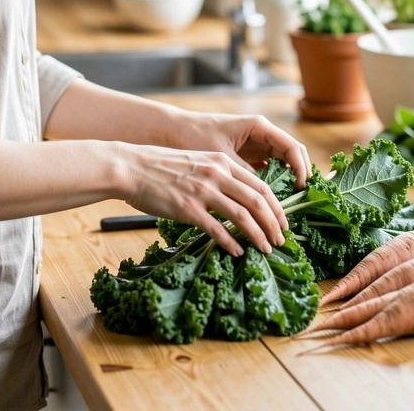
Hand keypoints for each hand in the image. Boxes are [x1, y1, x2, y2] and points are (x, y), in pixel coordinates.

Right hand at [117, 143, 288, 256]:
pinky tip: (238, 252)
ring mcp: (203, 191)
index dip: (276, 206)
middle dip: (274, 224)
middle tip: (281, 240)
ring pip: (243, 216)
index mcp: (221, 162)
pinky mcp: (188, 208)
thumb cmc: (161, 166)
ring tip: (266, 249)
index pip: (260, 185)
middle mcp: (216, 174)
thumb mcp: (197, 162)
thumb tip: (237, 199)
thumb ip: (218, 176)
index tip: (283, 222)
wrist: (131, 167)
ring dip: (259, 235)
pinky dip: (232, 243)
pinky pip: (217, 229)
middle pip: (258, 201)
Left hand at [170, 111, 310, 189]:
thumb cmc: (195, 136)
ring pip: (281, 164)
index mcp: (259, 127)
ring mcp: (255, 144)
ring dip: (286, 183)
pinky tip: (270, 203)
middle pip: (292, 155)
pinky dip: (272, 184)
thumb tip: (261, 200)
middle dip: (299, 177)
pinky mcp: (246, 156)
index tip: (301, 189)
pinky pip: (267, 169)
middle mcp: (261, 134)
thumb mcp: (222, 157)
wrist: (173, 130)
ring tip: (286, 207)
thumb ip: (244, 175)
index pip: (292, 147)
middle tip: (298, 200)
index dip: (301, 168)